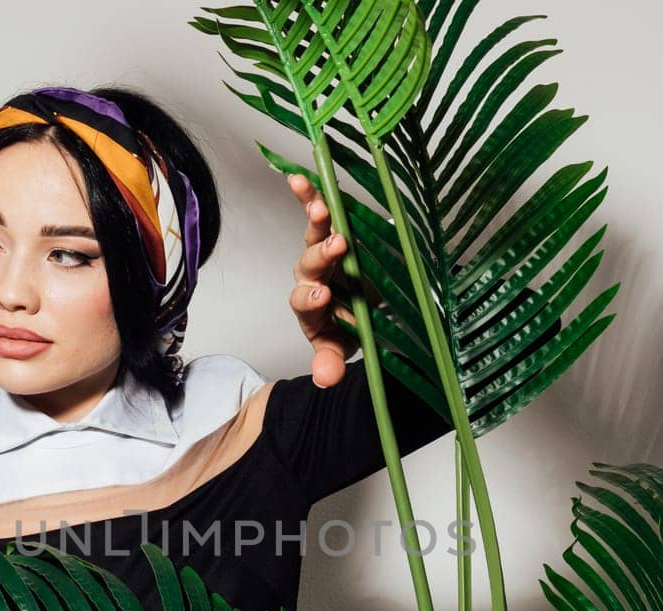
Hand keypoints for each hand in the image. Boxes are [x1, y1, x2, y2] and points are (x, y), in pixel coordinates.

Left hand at [286, 172, 358, 387]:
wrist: (363, 303)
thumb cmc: (351, 326)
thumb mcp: (342, 347)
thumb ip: (331, 360)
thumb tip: (325, 380)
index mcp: (312, 309)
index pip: (306, 305)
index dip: (312, 301)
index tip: (324, 297)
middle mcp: (311, 279)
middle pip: (310, 267)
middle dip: (321, 257)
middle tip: (337, 247)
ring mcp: (319, 254)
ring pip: (314, 236)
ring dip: (316, 221)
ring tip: (321, 207)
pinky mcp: (329, 232)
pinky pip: (317, 213)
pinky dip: (309, 196)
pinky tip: (299, 179)